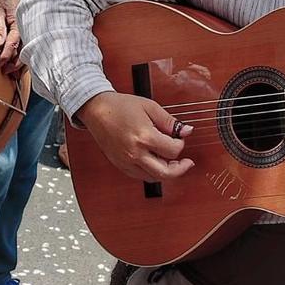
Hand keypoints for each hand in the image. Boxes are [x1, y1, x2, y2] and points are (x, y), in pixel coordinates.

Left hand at [0, 0, 21, 70]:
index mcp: (19, 21)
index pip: (14, 41)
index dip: (7, 53)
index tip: (1, 63)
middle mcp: (25, 26)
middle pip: (23, 48)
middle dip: (15, 63)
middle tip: (5, 72)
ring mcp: (26, 29)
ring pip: (26, 49)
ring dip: (20, 63)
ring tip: (13, 75)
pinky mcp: (24, 31)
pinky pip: (25, 46)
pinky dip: (23, 57)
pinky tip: (19, 67)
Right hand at [76, 90, 194, 181]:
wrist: (97, 110)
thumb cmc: (120, 106)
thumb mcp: (150, 107)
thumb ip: (170, 121)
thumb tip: (186, 131)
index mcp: (144, 137)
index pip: (173, 151)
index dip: (180, 144)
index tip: (179, 138)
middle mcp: (135, 153)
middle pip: (165, 173)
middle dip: (180, 168)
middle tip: (186, 163)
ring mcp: (126, 161)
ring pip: (153, 178)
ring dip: (166, 172)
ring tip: (171, 162)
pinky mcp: (121, 165)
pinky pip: (141, 176)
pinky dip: (152, 173)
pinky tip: (156, 163)